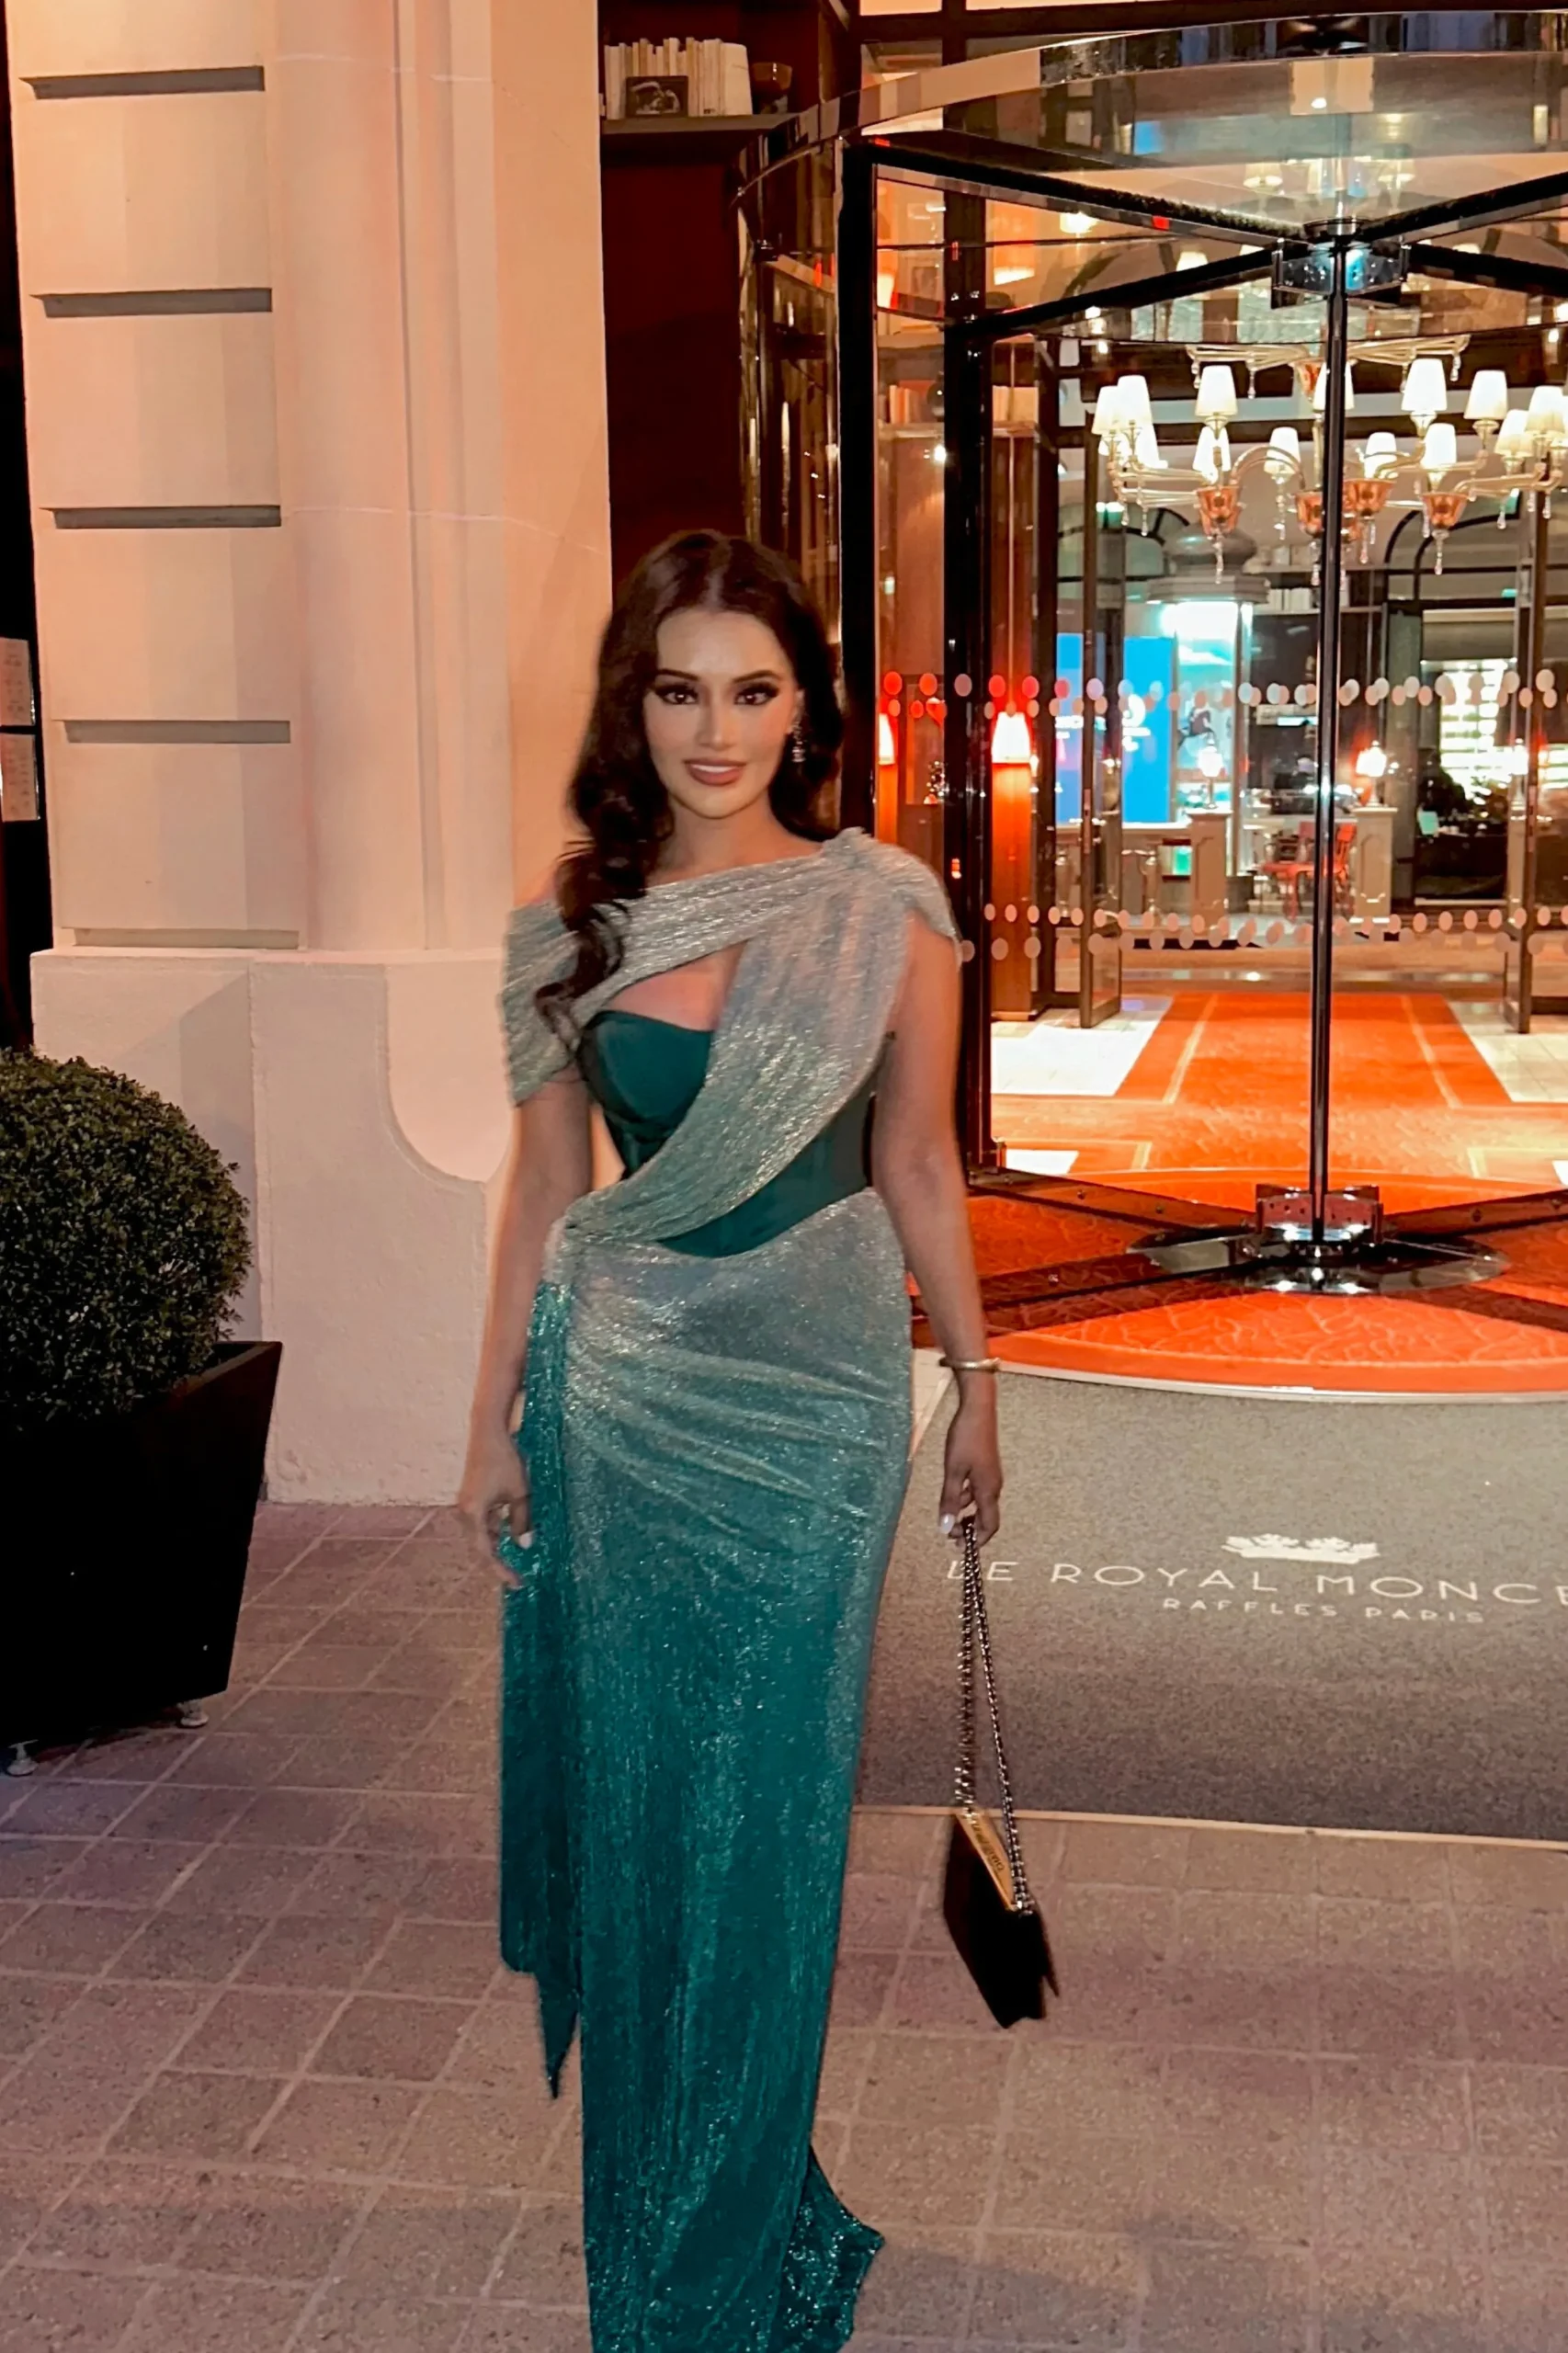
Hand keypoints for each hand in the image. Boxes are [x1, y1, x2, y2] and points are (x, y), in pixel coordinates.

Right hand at [457, 1425, 531, 1588]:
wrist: (489, 1432)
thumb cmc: (505, 1461)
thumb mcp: (519, 1493)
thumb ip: (521, 1521)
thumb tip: (524, 1546)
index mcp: (473, 1514)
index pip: (485, 1552)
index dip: (500, 1570)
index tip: (515, 1583)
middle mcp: (464, 1512)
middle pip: (480, 1546)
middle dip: (497, 1562)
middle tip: (516, 1577)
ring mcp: (466, 1505)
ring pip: (481, 1534)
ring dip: (496, 1547)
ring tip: (514, 1562)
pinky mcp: (471, 1497)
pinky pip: (482, 1522)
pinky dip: (494, 1531)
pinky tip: (509, 1535)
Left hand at [938, 1382, 1001, 1545]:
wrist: (977, 1411)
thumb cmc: (965, 1439)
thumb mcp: (953, 1472)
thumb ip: (949, 1501)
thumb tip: (945, 1528)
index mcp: (988, 1490)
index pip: (989, 1526)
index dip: (977, 1541)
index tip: (961, 1547)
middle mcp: (993, 1486)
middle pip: (986, 1517)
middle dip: (970, 1530)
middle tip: (951, 1536)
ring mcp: (990, 1477)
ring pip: (980, 1504)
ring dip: (966, 1514)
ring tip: (948, 1516)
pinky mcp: (985, 1468)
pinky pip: (978, 1491)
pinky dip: (966, 1498)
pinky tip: (953, 1494)